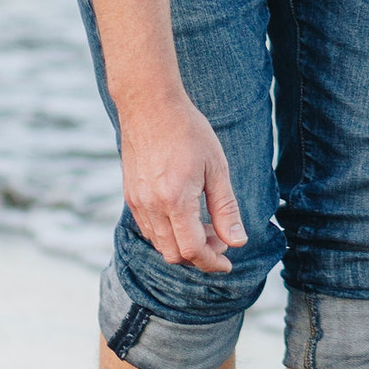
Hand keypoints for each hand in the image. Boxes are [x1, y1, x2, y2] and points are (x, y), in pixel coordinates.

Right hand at [118, 94, 246, 273]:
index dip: (212, 263)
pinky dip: (168, 233)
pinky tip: (184, 214)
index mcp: (175, 201)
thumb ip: (226, 209)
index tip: (227, 263)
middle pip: (174, 253)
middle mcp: (151, 206)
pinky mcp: (130, 195)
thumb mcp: (217, 168)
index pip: (193, 250)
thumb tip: (238, 241)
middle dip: (200, 255)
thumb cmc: (188, 131)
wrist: (150, 105)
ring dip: (183, 244)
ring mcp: (137, 202)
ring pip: (159, 243)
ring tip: (205, 224)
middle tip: (220, 239)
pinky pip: (148, 228)